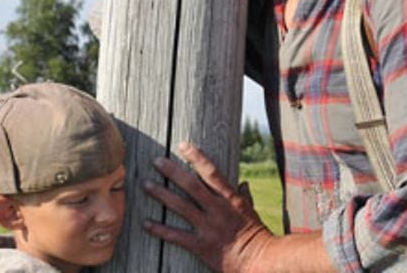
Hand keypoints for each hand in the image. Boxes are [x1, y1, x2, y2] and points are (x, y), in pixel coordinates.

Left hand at [143, 142, 274, 272]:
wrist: (260, 262)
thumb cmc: (257, 236)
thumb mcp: (252, 212)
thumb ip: (245, 197)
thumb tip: (244, 183)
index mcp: (231, 199)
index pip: (211, 172)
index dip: (196, 157)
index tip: (182, 145)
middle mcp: (218, 210)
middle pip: (191, 185)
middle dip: (172, 171)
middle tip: (157, 161)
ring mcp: (209, 227)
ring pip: (180, 206)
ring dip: (162, 194)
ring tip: (146, 184)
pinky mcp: (201, 246)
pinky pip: (176, 236)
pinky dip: (160, 229)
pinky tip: (146, 223)